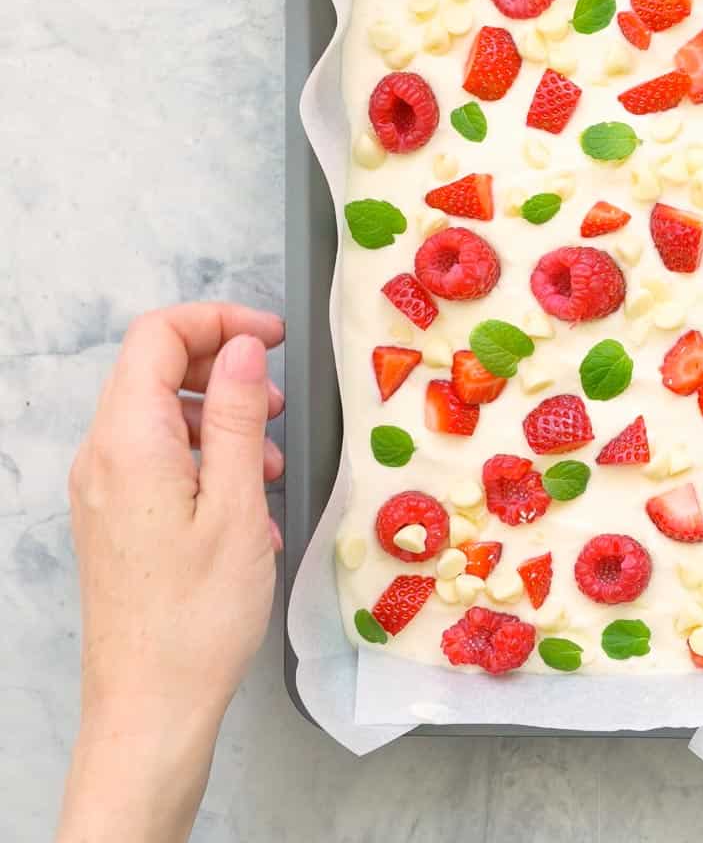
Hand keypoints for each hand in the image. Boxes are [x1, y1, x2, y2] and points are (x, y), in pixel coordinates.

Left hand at [58, 303, 285, 842]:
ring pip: (158, 414)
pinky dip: (204, 457)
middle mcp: (102, 457)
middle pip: (153, 368)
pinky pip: (156, 457)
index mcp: (127, 442)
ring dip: (218, 418)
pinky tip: (247, 503)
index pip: (157, 335)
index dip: (219, 320)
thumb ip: (235, 415)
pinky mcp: (115, 517)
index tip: (273, 337)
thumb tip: (241, 348)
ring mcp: (102, 489)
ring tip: (271, 461)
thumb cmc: (197, 617)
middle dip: (222, 368)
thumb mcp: (237, 505)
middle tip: (276, 401)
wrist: (151, 707)